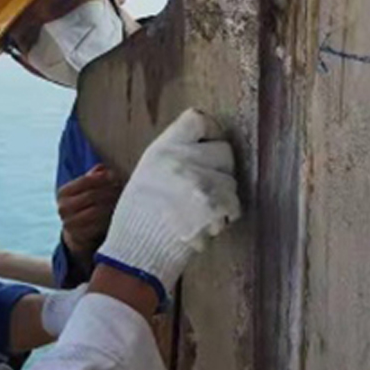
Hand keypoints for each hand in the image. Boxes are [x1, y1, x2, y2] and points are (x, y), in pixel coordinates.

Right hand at [57, 165, 123, 259]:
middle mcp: (63, 208)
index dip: (103, 178)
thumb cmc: (86, 205)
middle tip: (126, 187)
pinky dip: (111, 219)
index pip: (85, 180)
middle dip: (111, 190)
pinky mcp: (79, 236)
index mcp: (63, 193)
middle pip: (92, 195)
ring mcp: (70, 224)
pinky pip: (99, 226)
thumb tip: (104, 168)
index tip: (117, 175)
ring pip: (97, 211)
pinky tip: (121, 214)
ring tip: (126, 199)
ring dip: (113, 204)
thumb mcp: (85, 189)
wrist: (77, 233)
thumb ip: (94, 177)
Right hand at [96, 109, 240, 301]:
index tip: (209, 145)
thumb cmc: (139, 214)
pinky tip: (207, 222)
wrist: (135, 250)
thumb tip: (204, 146)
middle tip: (207, 187)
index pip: (198, 119)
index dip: (210, 131)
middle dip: (220, 171)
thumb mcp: (148, 171)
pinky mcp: (211, 206)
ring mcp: (198, 182)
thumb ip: (175, 154)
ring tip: (202, 211)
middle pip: (224, 151)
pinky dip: (225, 216)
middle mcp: (180, 159)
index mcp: (162, 147)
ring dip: (224, 198)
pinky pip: (233, 205)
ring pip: (231, 181)